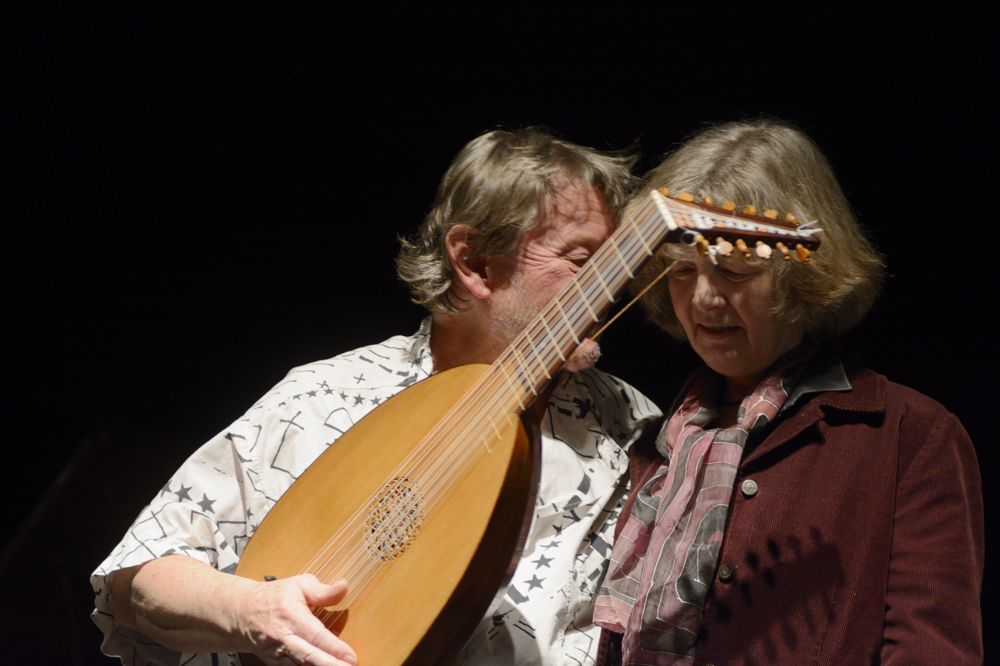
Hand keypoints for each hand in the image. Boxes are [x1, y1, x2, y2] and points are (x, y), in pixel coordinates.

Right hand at [112, 557, 357, 665]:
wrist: (223, 612)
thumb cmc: (266, 595)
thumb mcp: (294, 584)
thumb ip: (321, 588)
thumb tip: (346, 585)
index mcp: (285, 618)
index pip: (313, 636)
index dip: (331, 649)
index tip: (351, 659)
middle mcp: (279, 641)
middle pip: (306, 660)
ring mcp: (275, 656)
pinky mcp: (274, 664)